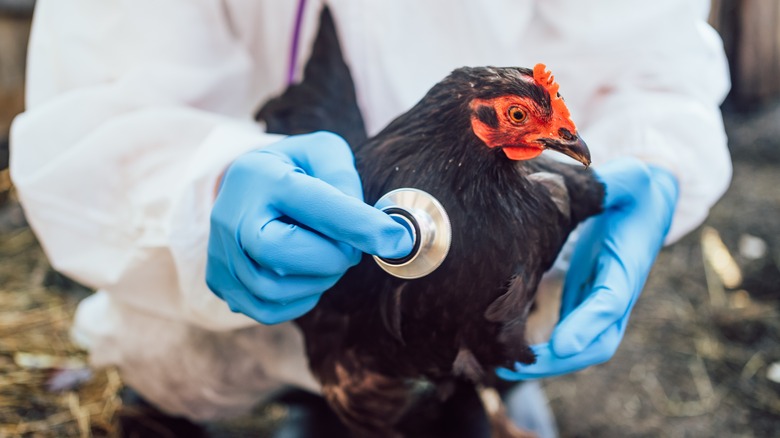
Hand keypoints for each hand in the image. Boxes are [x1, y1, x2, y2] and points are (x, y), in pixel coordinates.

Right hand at [206, 132, 412, 323]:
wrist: (245, 186)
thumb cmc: (295, 168)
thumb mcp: (323, 153)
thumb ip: (344, 179)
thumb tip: (367, 224)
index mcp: (261, 176)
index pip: (314, 204)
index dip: (359, 224)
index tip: (399, 239)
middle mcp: (231, 215)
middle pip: (282, 253)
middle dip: (331, 256)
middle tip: (349, 246)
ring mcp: (220, 252)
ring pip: (275, 288)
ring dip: (318, 278)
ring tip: (327, 255)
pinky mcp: (220, 282)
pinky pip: (267, 310)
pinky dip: (299, 298)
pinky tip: (308, 274)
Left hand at [498, 157, 678, 379]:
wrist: (639, 205)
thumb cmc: (631, 195)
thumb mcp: (634, 183)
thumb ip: (630, 181)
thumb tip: (636, 174)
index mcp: (627, 266)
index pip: (611, 302)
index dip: (588, 324)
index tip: (562, 343)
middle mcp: (615, 293)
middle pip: (596, 341)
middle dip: (560, 358)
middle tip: (520, 365)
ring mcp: (597, 302)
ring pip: (577, 345)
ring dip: (545, 361)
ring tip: (504, 365)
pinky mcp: (579, 300)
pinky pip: (562, 333)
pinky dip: (538, 346)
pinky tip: (504, 351)